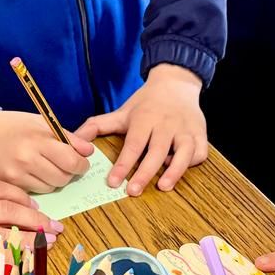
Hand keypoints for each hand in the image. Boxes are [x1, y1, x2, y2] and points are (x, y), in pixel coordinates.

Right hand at [0, 109, 93, 192]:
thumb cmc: (9, 125)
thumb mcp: (39, 122)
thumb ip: (67, 137)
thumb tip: (89, 150)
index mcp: (38, 138)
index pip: (72, 161)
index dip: (82, 163)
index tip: (80, 161)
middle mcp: (27, 158)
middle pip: (63, 177)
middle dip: (69, 173)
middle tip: (64, 165)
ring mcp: (16, 174)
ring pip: (50, 188)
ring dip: (54, 181)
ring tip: (45, 168)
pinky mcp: (7, 186)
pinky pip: (34, 193)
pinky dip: (38, 186)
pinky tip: (31, 174)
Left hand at [76, 64, 205, 195]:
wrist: (176, 83)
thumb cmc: (146, 103)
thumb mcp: (121, 112)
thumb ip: (97, 126)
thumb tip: (74, 138)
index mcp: (145, 118)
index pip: (134, 144)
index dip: (123, 164)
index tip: (113, 182)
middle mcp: (166, 124)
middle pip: (157, 151)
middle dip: (145, 172)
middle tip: (133, 191)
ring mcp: (186, 129)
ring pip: (184, 152)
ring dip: (175, 171)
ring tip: (163, 187)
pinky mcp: (200, 134)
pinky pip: (200, 152)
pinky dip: (191, 163)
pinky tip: (178, 169)